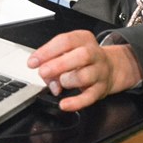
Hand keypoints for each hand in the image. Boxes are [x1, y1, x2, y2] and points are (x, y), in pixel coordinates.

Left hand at [27, 30, 142, 111]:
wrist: (110, 67)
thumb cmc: (83, 58)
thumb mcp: (69, 51)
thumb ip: (54, 60)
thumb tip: (45, 76)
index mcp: (83, 39)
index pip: (65, 41)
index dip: (47, 51)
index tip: (33, 62)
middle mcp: (94, 53)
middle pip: (80, 56)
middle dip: (58, 64)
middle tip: (43, 72)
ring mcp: (100, 71)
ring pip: (85, 76)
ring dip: (68, 80)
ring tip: (60, 83)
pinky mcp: (101, 89)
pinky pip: (89, 97)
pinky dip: (75, 102)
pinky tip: (64, 104)